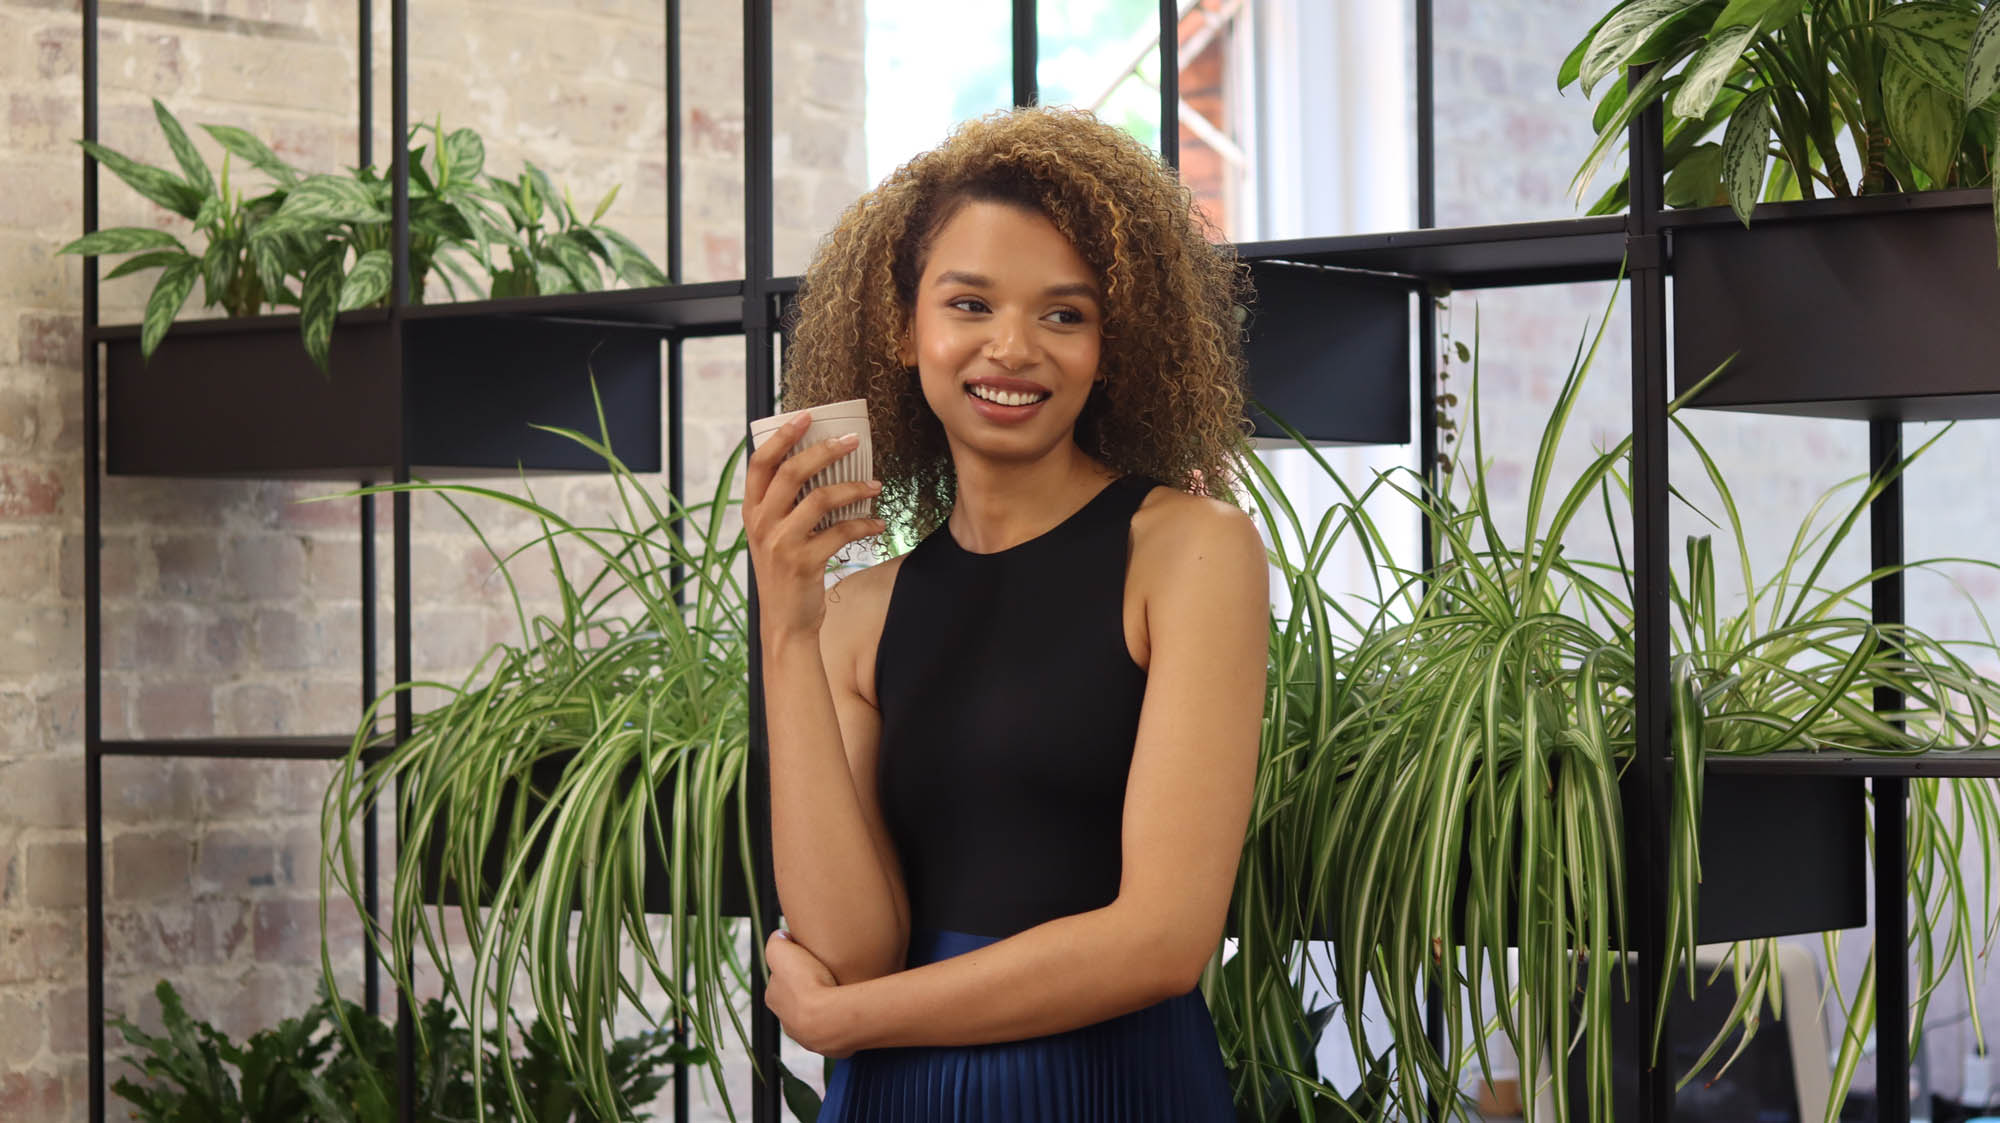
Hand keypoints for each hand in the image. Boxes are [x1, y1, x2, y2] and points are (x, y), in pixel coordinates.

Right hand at [744, 412, 886, 638]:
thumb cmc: (785, 573)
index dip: (782, 436)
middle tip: (852, 440)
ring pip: (819, 499)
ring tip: (875, 485)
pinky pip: (840, 532)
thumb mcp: (772, 536)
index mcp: (752, 511)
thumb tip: (820, 465)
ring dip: (853, 488)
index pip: (759, 463)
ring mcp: (781, 544)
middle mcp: (762, 524)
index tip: (805, 416)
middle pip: (791, 472)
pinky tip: (878, 524)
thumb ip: (784, 505)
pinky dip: (863, 524)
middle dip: (824, 450)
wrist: (786, 623)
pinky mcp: (804, 563)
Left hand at [764, 929, 851, 1057]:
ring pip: (817, 1016)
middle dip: (809, 989)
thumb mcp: (782, 950)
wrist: (830, 1017)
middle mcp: (787, 1021)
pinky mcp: (830, 1045)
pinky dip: (840, 1019)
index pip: (781, 979)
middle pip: (797, 1000)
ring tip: (840, 991)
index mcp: (774, 998)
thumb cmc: (806, 983)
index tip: (810, 959)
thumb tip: (780, 936)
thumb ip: (776, 941)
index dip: (795, 966)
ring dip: (825, 1005)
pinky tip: (848, 1008)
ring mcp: (808, 1036)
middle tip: (826, 975)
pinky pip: (835, 1029)